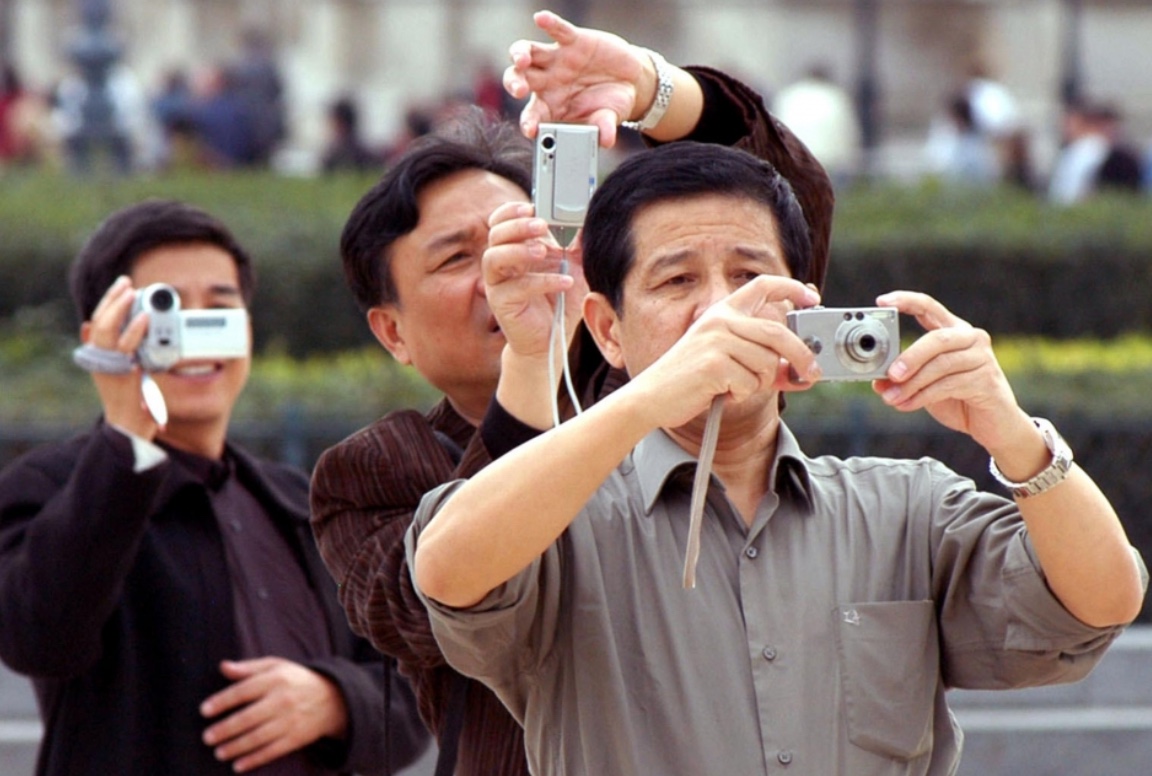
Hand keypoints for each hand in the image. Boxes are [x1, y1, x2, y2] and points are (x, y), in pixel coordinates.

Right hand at [81, 276, 158, 438]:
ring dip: (118, 308)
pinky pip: (127, 348)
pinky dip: (134, 330)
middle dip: (112, 299)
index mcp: (99, 357)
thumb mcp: (117, 371)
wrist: (129, 430)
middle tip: (126, 282)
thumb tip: (89, 326)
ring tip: (131, 292)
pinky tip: (144, 317)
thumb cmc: (127, 401)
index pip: (98, 322)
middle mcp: (100, 360)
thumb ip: (111, 350)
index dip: (108, 302)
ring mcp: (109, 366)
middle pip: (99, 322)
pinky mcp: (123, 374)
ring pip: (106, 330)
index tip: (121, 286)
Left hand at [200, 657, 347, 772]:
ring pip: (258, 737)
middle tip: (207, 737)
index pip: (244, 690)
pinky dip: (254, 760)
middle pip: (248, 717)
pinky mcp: (296, 738)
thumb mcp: (276, 666)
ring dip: (236, 747)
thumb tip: (223, 666)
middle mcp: (282, 700)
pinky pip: (272, 751)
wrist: (332, 699)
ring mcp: (290, 721)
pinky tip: (238, 765)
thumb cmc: (296, 680)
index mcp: (275, 679)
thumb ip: (249, 667)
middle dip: (225, 729)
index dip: (223, 701)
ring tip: (218, 752)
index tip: (205, 710)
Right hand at [484, 201, 585, 359]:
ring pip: (493, 258)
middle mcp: (502, 263)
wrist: (552, 339)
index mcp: (514, 248)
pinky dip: (541, 281)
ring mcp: (498, 283)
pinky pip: (515, 287)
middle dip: (517, 226)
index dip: (510, 211)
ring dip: (518, 250)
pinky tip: (564, 281)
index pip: (500, 221)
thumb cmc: (560, 301)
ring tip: (544, 251)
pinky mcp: (501, 304)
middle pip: (495, 235)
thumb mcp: (574, 267)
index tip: (531, 207)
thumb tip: (587, 221)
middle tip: (542, 226)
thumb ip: (577, 245)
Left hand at [505, 10, 653, 146]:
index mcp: (551, 106)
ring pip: (530, 53)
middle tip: (520, 90)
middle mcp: (547, 81)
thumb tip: (607, 141)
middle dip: (515, 83)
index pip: (533, 115)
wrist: (629, 81)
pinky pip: (557, 29)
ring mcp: (557, 59)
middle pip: (521, 79)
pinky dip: (549, 23)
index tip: (530, 130)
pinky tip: (542, 19)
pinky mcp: (572, 41)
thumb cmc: (611, 104)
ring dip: (521, 54)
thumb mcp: (608, 118)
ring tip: (522, 59)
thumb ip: (603, 127)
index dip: (529, 122)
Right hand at [628, 276, 821, 431]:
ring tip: (734, 386)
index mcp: (722, 312)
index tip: (812, 298)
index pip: (762, 285)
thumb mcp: (727, 362)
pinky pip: (750, 383)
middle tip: (811, 373)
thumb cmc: (689, 380)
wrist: (652, 396)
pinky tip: (722, 392)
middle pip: (777, 332)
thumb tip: (801, 370)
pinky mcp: (713, 364)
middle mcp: (720, 320)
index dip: (791, 288)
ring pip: (766, 363)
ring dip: (758, 383)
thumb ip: (762, 360)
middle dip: (801, 355)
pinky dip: (741, 394)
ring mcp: (716, 340)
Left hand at [873, 291, 1026, 449]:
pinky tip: (906, 405)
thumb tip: (877, 382)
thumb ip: (902, 380)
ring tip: (891, 398)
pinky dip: (923, 396)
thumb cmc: (958, 398)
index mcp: (952, 330)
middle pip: (936, 338)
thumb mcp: (923, 386)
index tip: (882, 301)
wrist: (993, 424)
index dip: (906, 301)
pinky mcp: (986, 379)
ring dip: (912, 384)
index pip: (929, 307)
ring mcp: (982, 357)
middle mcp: (970, 338)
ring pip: (941, 365)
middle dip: (909, 356)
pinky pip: (949, 385)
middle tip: (890, 374)